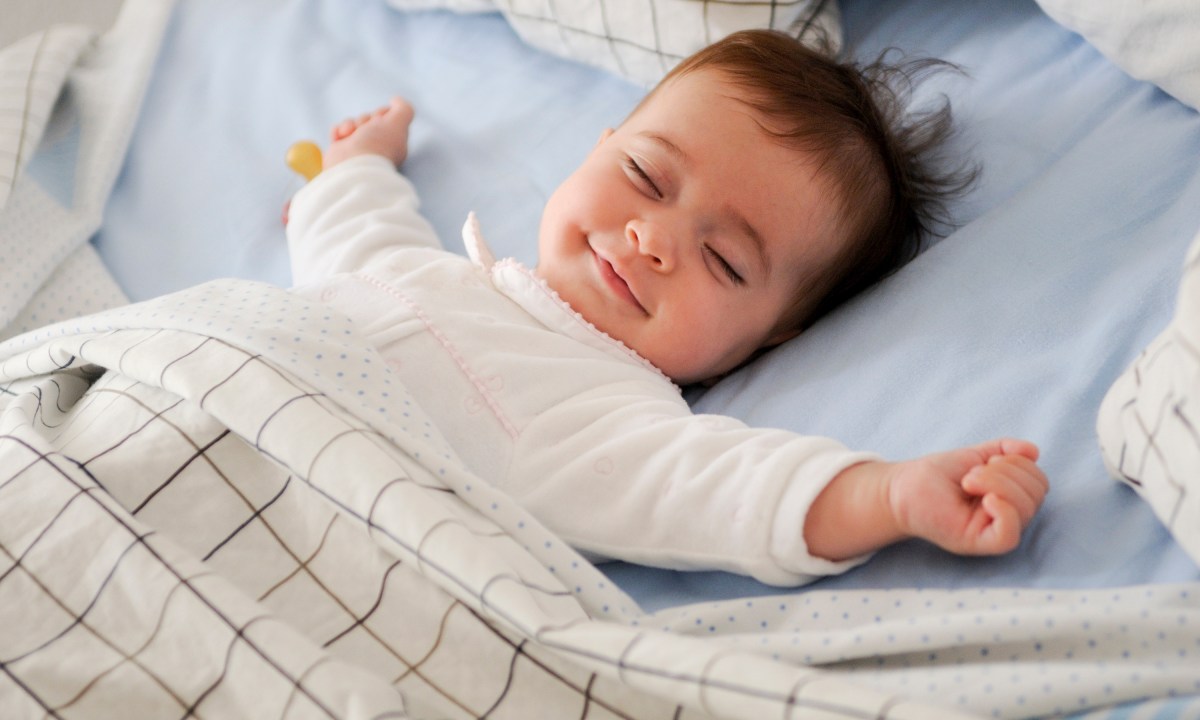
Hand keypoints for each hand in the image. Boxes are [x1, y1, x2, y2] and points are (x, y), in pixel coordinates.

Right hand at [324, 96, 414, 168]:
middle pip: (369, 117)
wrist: (352, 165)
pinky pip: (338, 130)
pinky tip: (341, 138)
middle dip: (365, 119)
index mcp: (392, 141)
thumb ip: (403, 108)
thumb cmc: (377, 145)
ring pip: (353, 122)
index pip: (386, 116)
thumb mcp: (398, 122)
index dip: (381, 113)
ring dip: (350, 124)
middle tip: (366, 131)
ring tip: (351, 136)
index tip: (380, 122)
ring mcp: (358, 148)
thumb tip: (396, 100)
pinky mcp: (341, 150)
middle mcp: (376, 145)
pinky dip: (338, 131)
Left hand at [888, 438, 1047, 554]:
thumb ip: (1005, 450)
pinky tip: (986, 499)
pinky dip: (1004, 512)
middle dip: (1006, 472)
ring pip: (1025, 510)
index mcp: (1011, 498)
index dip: (1020, 464)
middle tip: (972, 474)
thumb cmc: (937, 475)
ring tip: (968, 481)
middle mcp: (1007, 517)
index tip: (987, 460)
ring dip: (997, 483)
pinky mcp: (978, 543)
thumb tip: (1033, 451)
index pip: (1039, 482)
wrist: (903, 487)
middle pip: (1036, 495)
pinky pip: (1009, 535)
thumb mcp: (976, 456)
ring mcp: (993, 531)